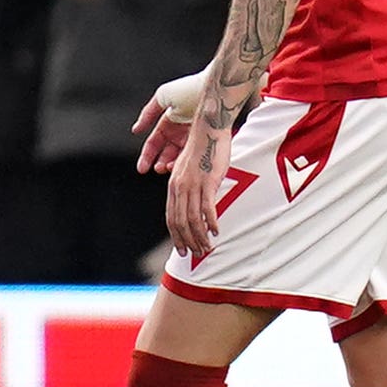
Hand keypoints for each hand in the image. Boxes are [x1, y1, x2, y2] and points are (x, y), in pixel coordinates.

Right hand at [132, 69, 202, 173]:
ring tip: (170, 169)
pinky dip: (188, 162)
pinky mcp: (207, 140)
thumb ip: (148, 114)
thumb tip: (136, 129)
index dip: (147, 156)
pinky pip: (194, 155)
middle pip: (167, 152)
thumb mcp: (162, 97)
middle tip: (158, 169)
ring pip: (180, 156)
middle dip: (160, 163)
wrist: (216, 90)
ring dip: (174, 164)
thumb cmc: (190, 88)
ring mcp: (194, 136)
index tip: (142, 168)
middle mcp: (181, 131)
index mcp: (169, 122)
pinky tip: (184, 166)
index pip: (154, 142)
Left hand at [164, 118, 230, 258]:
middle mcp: (179, 188)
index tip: (182, 249)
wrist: (207, 131)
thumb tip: (194, 207)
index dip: (176, 236)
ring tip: (207, 248)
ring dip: (199, 236)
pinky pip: (207, 207)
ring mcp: (193, 186)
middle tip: (196, 255)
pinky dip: (210, 222)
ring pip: (192, 218)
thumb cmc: (201, 152)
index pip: (171, 218)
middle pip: (180, 222)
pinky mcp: (207, 182)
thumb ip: (189, 190)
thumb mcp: (190, 173)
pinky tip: (215, 232)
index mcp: (173, 187)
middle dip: (187, 241)